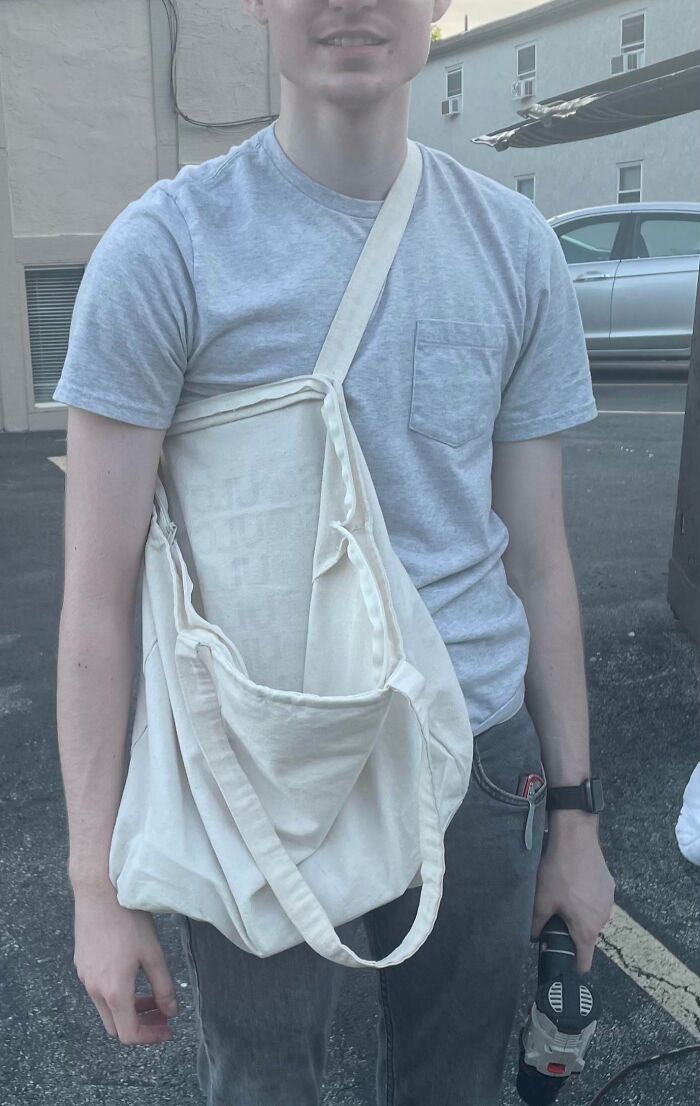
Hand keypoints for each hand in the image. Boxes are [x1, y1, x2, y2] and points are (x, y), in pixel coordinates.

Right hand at [72, 883, 178, 1044]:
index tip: (168, 1029)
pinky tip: (131, 974)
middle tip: (162, 1013)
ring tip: (150, 993)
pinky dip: (116, 994)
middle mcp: (94, 989)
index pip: (129, 1034)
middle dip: (141, 1025)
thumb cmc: (129, 920)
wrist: (99, 892)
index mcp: (113, 991)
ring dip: (129, 1009)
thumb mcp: (153, 954)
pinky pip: (98, 990)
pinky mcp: (81, 964)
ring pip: (106, 1008)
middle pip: (115, 1026)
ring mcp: (84, 977)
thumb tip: (171, 1011)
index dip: (151, 1037)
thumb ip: (164, 987)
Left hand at [531, 811, 614, 972]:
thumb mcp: (541, 901)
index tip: (560, 961)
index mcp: (587, 930)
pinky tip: (573, 882)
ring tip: (562, 896)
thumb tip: (533, 938)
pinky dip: (586, 897)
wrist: (576, 839)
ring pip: (592, 917)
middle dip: (570, 932)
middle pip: (586, 937)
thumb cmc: (558, 872)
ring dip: (579, 913)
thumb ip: (536, 926)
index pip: (584, 962)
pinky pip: (596, 899)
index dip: (571, 965)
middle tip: (553, 918)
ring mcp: (609, 902)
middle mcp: (603, 919)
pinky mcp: (609, 885)